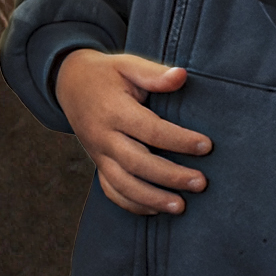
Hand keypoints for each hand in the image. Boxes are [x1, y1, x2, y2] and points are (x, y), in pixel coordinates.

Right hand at [55, 49, 211, 214]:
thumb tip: (182, 76)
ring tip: (181, 206)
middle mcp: (103, 136)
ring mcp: (97, 154)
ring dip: (152, 198)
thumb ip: (153, 74)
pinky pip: (111, 190)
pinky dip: (132, 204)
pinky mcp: (97, 164)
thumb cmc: (105, 74)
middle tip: (201, 182)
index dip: (179, 140)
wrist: (68, 82)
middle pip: (137, 163)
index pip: (150, 130)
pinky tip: (156, 210)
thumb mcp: (126, 65)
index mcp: (113, 109)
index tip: (207, 146)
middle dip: (170, 176)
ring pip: (123, 184)